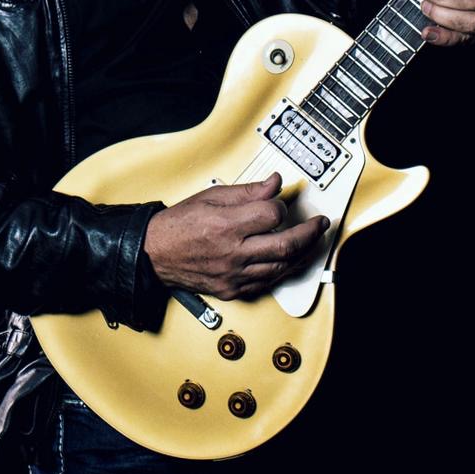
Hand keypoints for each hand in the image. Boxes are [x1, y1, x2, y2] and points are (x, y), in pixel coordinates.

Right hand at [143, 173, 327, 300]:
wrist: (154, 254)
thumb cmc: (179, 226)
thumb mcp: (211, 197)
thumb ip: (248, 192)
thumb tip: (274, 183)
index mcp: (226, 226)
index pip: (272, 214)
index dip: (281, 206)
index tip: (281, 203)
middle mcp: (232, 253)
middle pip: (286, 244)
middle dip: (310, 233)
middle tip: (320, 224)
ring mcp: (233, 275)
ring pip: (281, 267)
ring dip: (302, 253)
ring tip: (311, 241)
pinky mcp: (232, 290)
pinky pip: (267, 283)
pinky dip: (282, 270)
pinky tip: (290, 260)